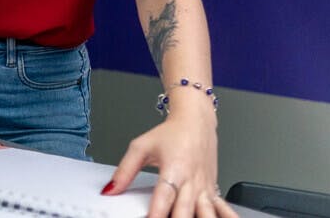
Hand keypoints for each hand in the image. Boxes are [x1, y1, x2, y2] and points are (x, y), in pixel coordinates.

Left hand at [102, 110, 237, 217]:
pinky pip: (219, 209)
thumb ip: (124, 171)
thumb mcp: (141, 147)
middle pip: (185, 211)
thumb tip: (110, 189)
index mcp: (174, 168)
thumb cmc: (172, 133)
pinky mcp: (213, 191)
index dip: (156, 214)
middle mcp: (192, 181)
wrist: (196, 120)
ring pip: (205, 213)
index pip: (164, 197)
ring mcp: (205, 188)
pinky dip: (217, 216)